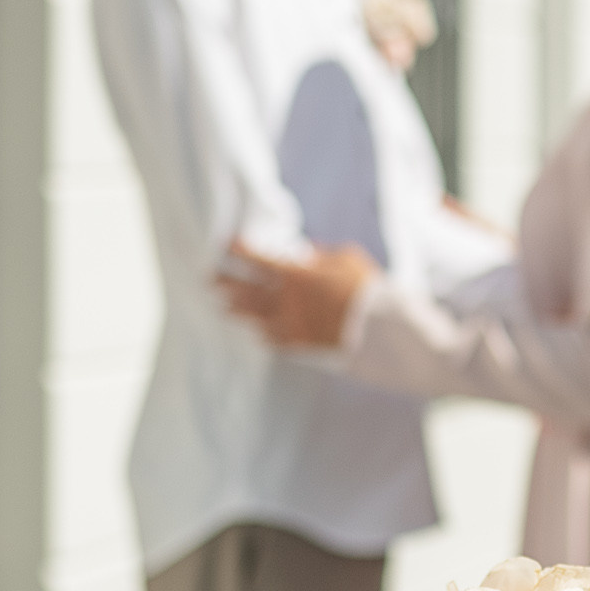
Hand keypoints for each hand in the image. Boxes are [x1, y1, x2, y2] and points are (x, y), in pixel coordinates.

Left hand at [218, 239, 377, 348]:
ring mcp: (292, 325)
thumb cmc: (367, 288)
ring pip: (255, 317)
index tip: (226, 245)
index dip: (239, 252)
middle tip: (209, 279)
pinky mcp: (302, 344)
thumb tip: (307, 253)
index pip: (258, 261)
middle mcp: (286, 301)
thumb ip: (322, 255)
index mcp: (296, 276)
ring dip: (237, 311)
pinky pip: (274, 340)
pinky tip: (257, 334)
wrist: (380, 331)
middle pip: (246, 291)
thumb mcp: (347, 258)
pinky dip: (264, 335)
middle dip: (226, 283)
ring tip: (223, 307)